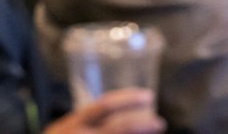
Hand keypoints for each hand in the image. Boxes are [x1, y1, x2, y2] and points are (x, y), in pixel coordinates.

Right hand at [46, 89, 164, 133]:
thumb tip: (129, 118)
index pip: (103, 106)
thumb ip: (90, 124)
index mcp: (70, 126)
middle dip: (141, 125)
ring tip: (153, 133)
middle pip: (115, 129)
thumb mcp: (67, 131)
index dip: (128, 100)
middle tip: (160, 122)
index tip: (148, 97)